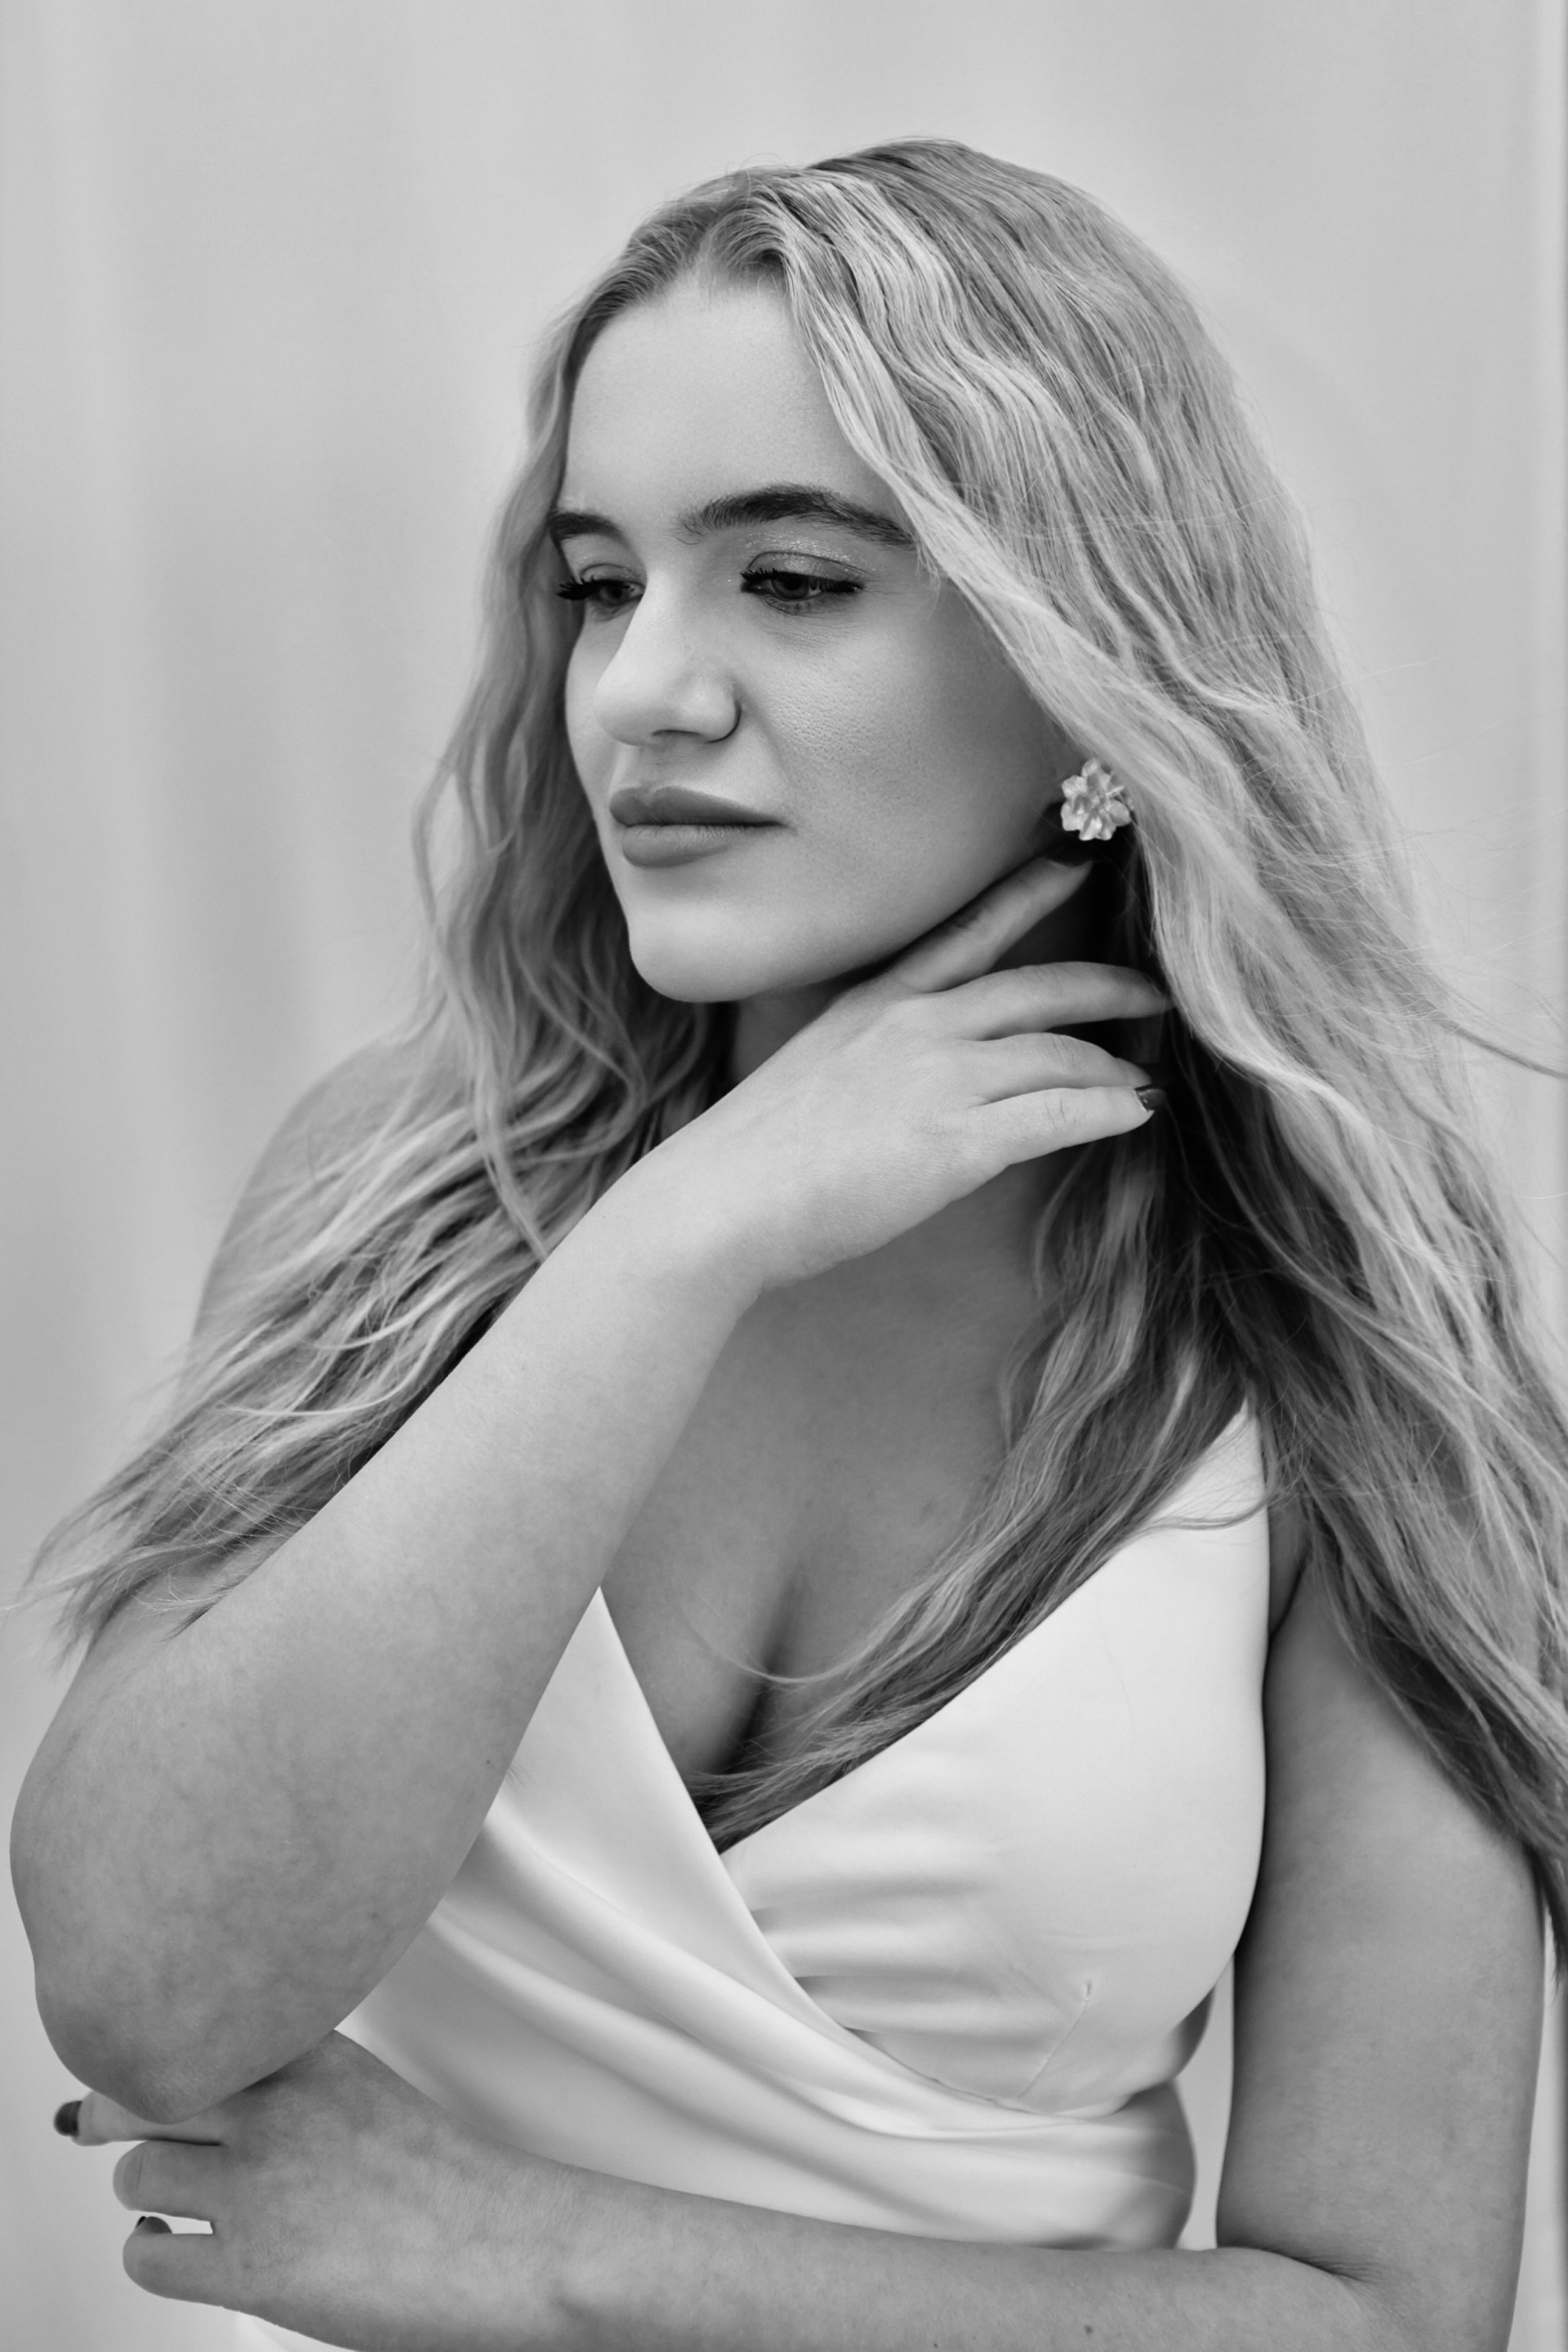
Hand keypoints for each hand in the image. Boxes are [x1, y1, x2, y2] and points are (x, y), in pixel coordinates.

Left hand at [66, 2033, 577, 2349]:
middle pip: (139, 2089)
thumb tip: (212, 2097)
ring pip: (134, 2172)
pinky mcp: (247, 2266)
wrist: (497, 2244)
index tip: (127, 2050)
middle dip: (111, 2109)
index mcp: (307, 2055)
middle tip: (100, 2119)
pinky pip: (146, 2254)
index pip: (191, 2026)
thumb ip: (292, 2083)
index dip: (145, 2043)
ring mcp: (257, 2185)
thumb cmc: (442, 2180)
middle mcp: (273, 2108)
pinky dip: (149, 2250)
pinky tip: (170, 2242)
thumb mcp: (361, 2091)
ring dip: (143, 2186)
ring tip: (165, 2195)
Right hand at [635, 855, 1164, 1292]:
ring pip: (1058, 1054)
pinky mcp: (955, 1141)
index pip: (966, 932)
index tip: (1076, 861)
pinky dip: (1107, 1111)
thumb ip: (870, 1065)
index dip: (1028, 892)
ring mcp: (937, 1079)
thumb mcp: (813, 1078)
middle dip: (1106, 987)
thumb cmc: (752, 1160)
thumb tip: (908, 1086)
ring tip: (1144, 1086)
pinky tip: (1138, 1115)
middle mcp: (914, 1025)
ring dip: (1113, 1068)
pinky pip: (1059, 1114)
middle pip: (1037, 989)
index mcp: (875, 1004)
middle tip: (1156, 994)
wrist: (718, 1204)